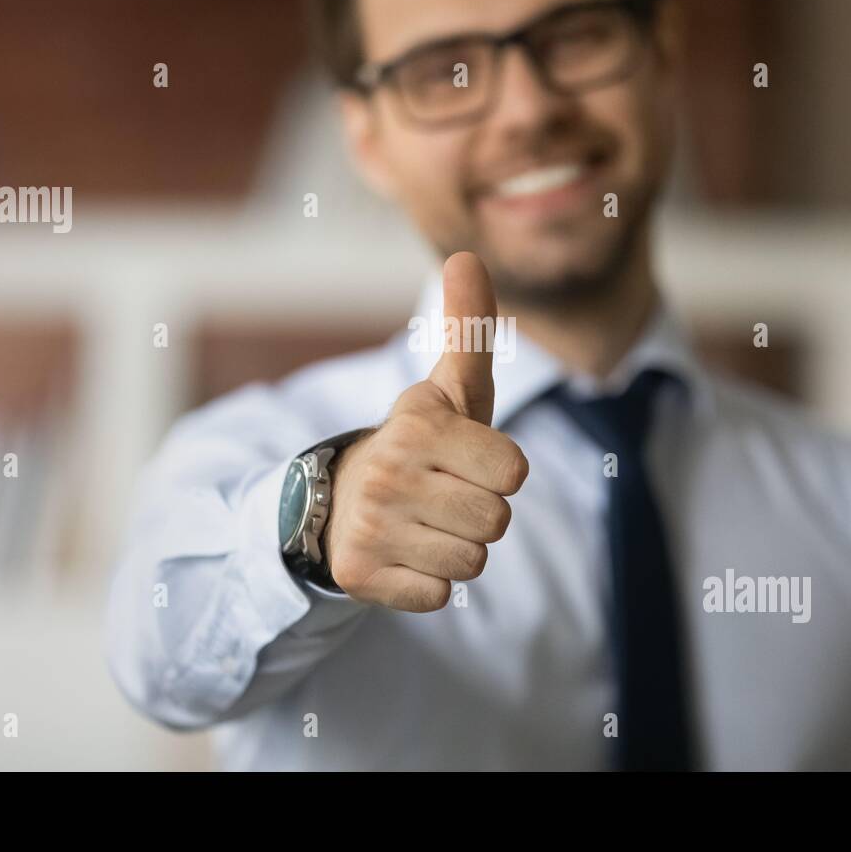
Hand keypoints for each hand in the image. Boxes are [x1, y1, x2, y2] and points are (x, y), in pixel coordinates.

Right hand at [323, 252, 528, 610]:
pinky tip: (405, 553)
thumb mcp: (446, 390)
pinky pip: (438, 595)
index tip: (465, 460)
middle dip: (479, 513)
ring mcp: (371, 526)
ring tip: (424, 523)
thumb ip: (468, 330)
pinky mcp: (361, 575)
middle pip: (496, 522)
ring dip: (456, 548)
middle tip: (443, 496)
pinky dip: (429, 582)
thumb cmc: (418, 445)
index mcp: (418, 425)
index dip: (498, 470)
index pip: (514, 473)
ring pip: (471, 562)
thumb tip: (468, 255)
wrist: (336, 501)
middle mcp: (389, 473)